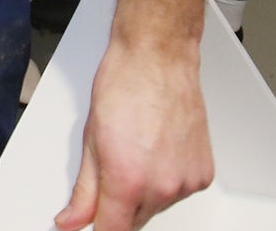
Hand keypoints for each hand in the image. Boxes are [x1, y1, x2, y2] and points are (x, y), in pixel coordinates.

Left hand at [57, 35, 211, 229]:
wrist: (157, 61)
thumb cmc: (122, 88)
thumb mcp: (89, 141)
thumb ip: (83, 191)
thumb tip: (71, 221)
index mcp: (128, 182)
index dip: (99, 228)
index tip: (91, 222)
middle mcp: (162, 188)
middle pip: (134, 221)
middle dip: (118, 206)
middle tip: (111, 167)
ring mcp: (187, 183)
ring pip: (157, 206)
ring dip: (143, 192)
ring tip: (136, 150)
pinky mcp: (204, 175)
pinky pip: (179, 191)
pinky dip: (166, 180)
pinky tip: (157, 152)